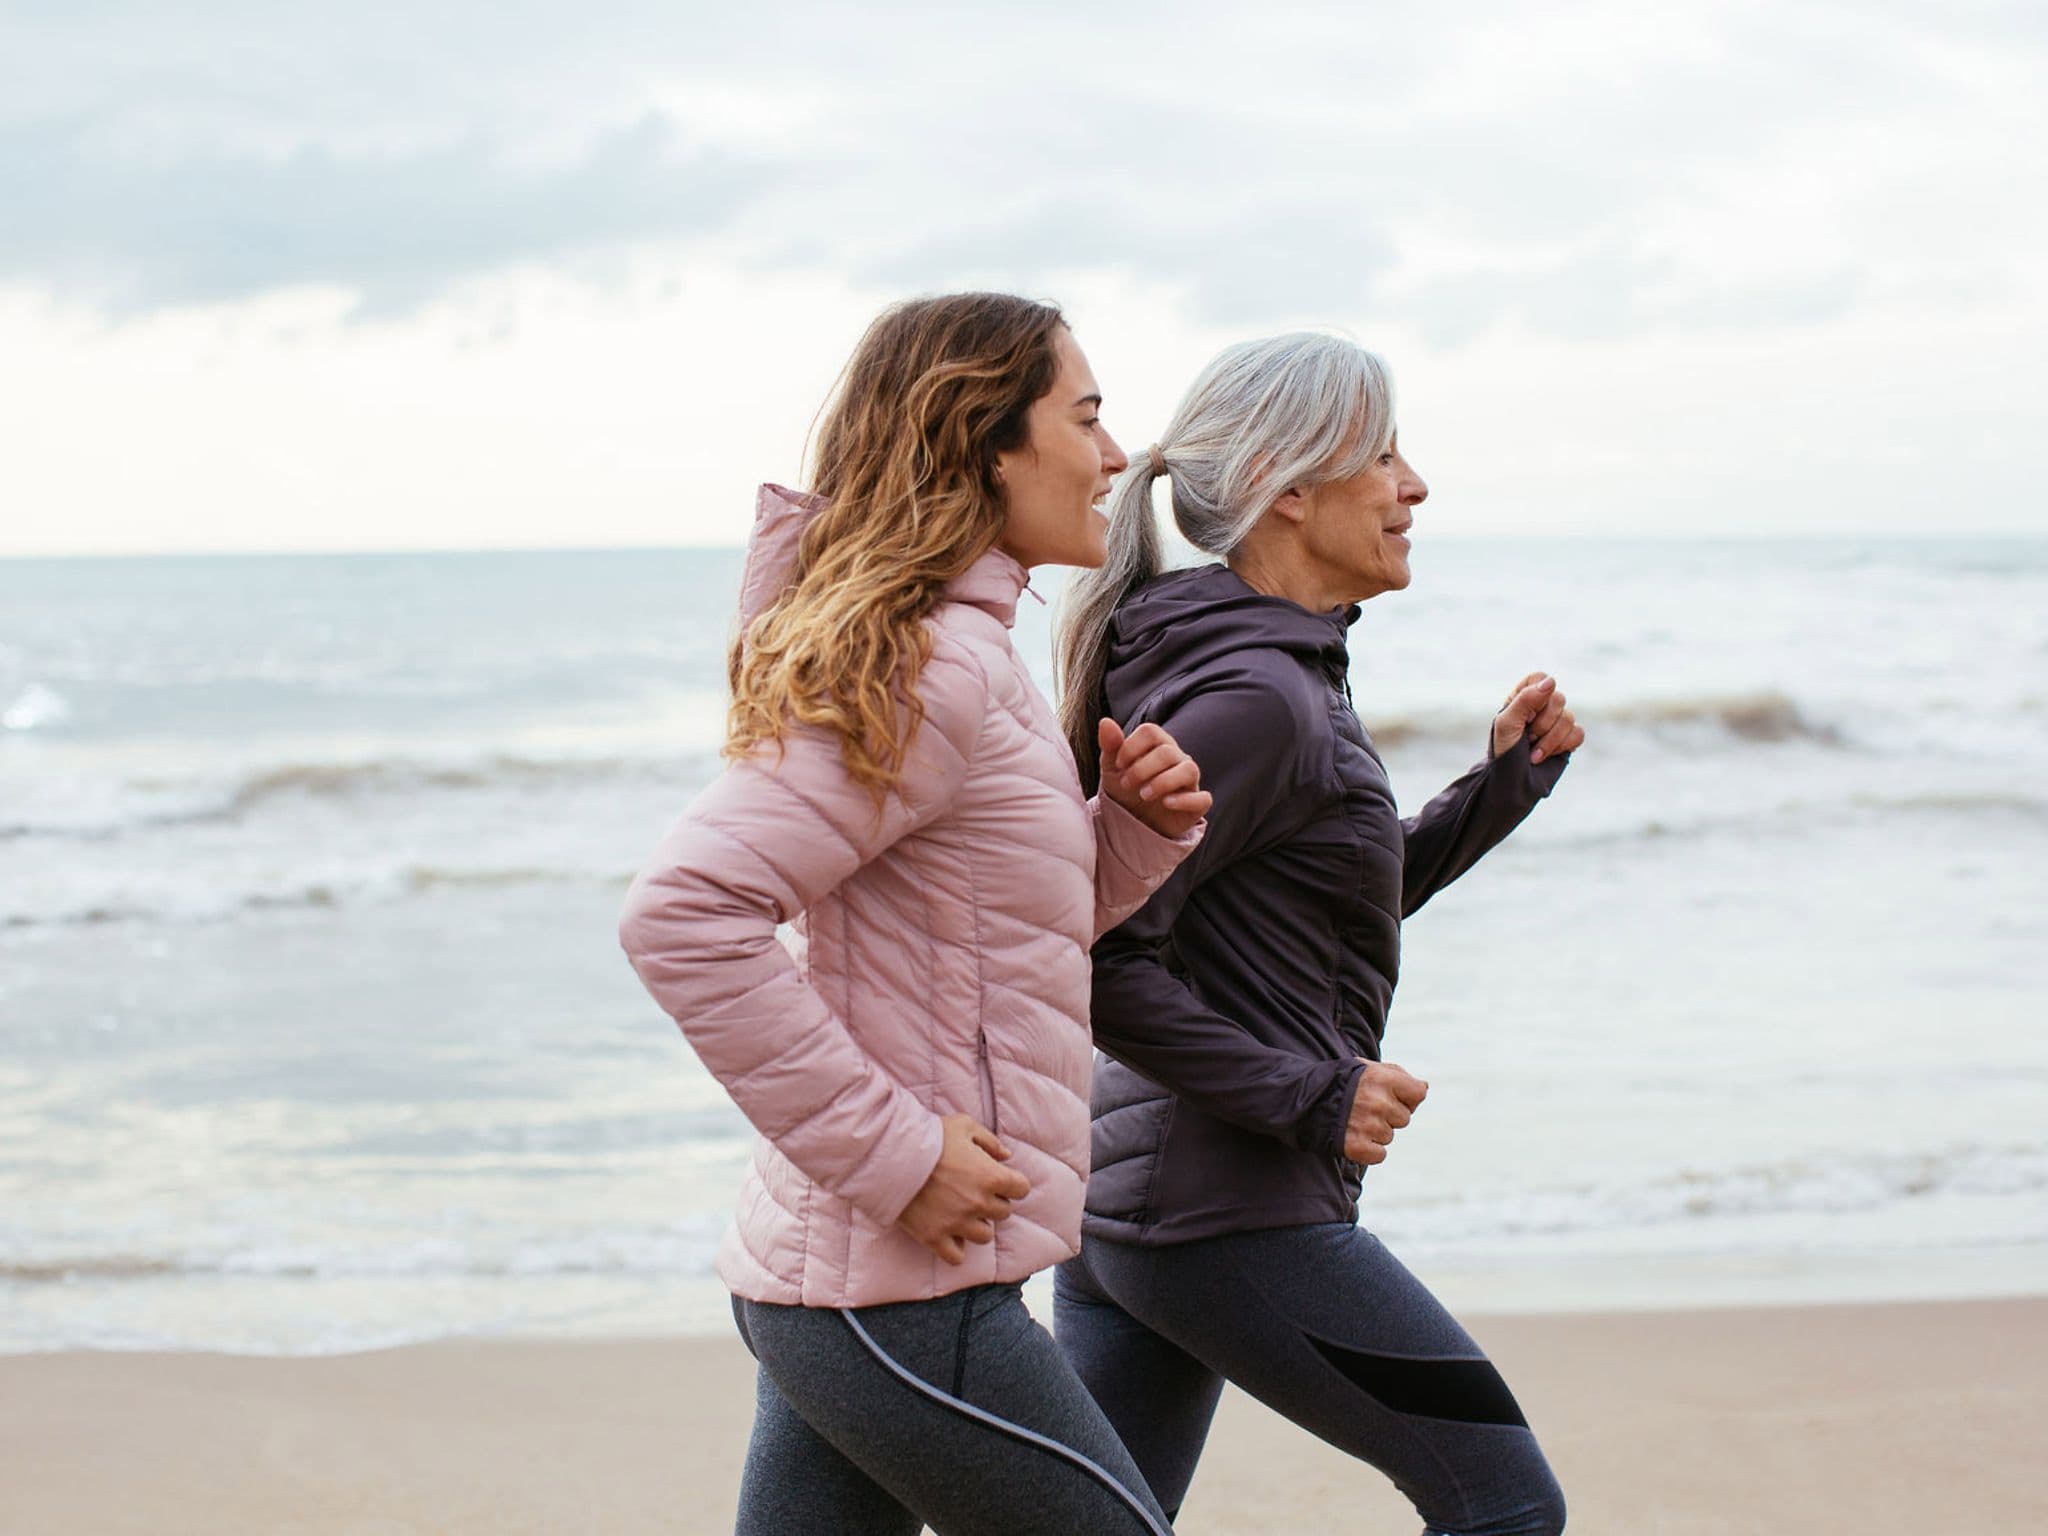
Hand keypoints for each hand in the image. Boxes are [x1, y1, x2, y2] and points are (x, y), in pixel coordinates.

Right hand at [897, 1113, 1032, 1264]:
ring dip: (977, 1225)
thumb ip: (990, 1141)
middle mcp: (978, 1203)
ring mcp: (957, 1223)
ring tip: (962, 1213)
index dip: (1013, 1183)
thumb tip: (1007, 1156)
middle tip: (975, 1192)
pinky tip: (948, 1234)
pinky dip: (956, 1247)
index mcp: (990, 1176)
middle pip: (1003, 1213)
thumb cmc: (930, 1137)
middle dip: (993, 1202)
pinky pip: (957, 1257)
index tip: (1000, 1180)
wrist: (891, 1156)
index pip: (1022, 1189)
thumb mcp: (963, 1125)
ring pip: (984, 1236)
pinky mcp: (934, 1237)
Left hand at [1098, 718, 1212, 837]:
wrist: (1134, 820)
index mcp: (1158, 744)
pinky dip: (1185, 800)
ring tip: (1144, 795)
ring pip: (1188, 770)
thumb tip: (1106, 722)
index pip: (1151, 732)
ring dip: (1163, 782)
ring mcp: (1190, 781)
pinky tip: (1166, 803)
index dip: (1132, 747)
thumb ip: (1110, 745)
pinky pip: (1202, 798)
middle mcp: (1178, 758)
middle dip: (1142, 769)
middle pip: (1167, 752)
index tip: (1119, 765)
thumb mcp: (1112, 768)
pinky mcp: (1197, 804)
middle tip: (1126, 784)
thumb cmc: (1125, 787)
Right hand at [1342, 1060, 1428, 1164]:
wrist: (1303, 1100)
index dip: (1407, 1097)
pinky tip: (1353, 1136)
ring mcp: (1368, 1126)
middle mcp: (1378, 1102)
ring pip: (1389, 1136)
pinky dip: (1369, 1150)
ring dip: (1376, 1131)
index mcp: (1381, 1078)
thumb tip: (1424, 1087)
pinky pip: (1380, 1154)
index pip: (1418, 1093)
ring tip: (1354, 1120)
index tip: (1392, 1096)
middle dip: (1389, 1114)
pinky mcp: (1358, 1147)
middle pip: (1404, 1118)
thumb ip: (1397, 1074)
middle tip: (1364, 1108)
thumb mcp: (1365, 1068)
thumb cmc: (1340, 1082)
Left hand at [1491, 672, 1585, 764]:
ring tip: (1533, 753)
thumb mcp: (1507, 723)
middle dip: (1542, 724)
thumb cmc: (1504, 751)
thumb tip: (1551, 682)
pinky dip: (1561, 746)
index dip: (1538, 695)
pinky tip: (1546, 756)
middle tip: (1527, 738)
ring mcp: (1556, 723)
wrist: (1512, 783)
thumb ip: (1526, 700)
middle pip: (1559, 699)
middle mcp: (1541, 707)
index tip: (1527, 714)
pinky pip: (1578, 733)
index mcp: (1522, 698)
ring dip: (1549, 740)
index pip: (1540, 679)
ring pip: (1569, 718)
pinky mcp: (1568, 739)